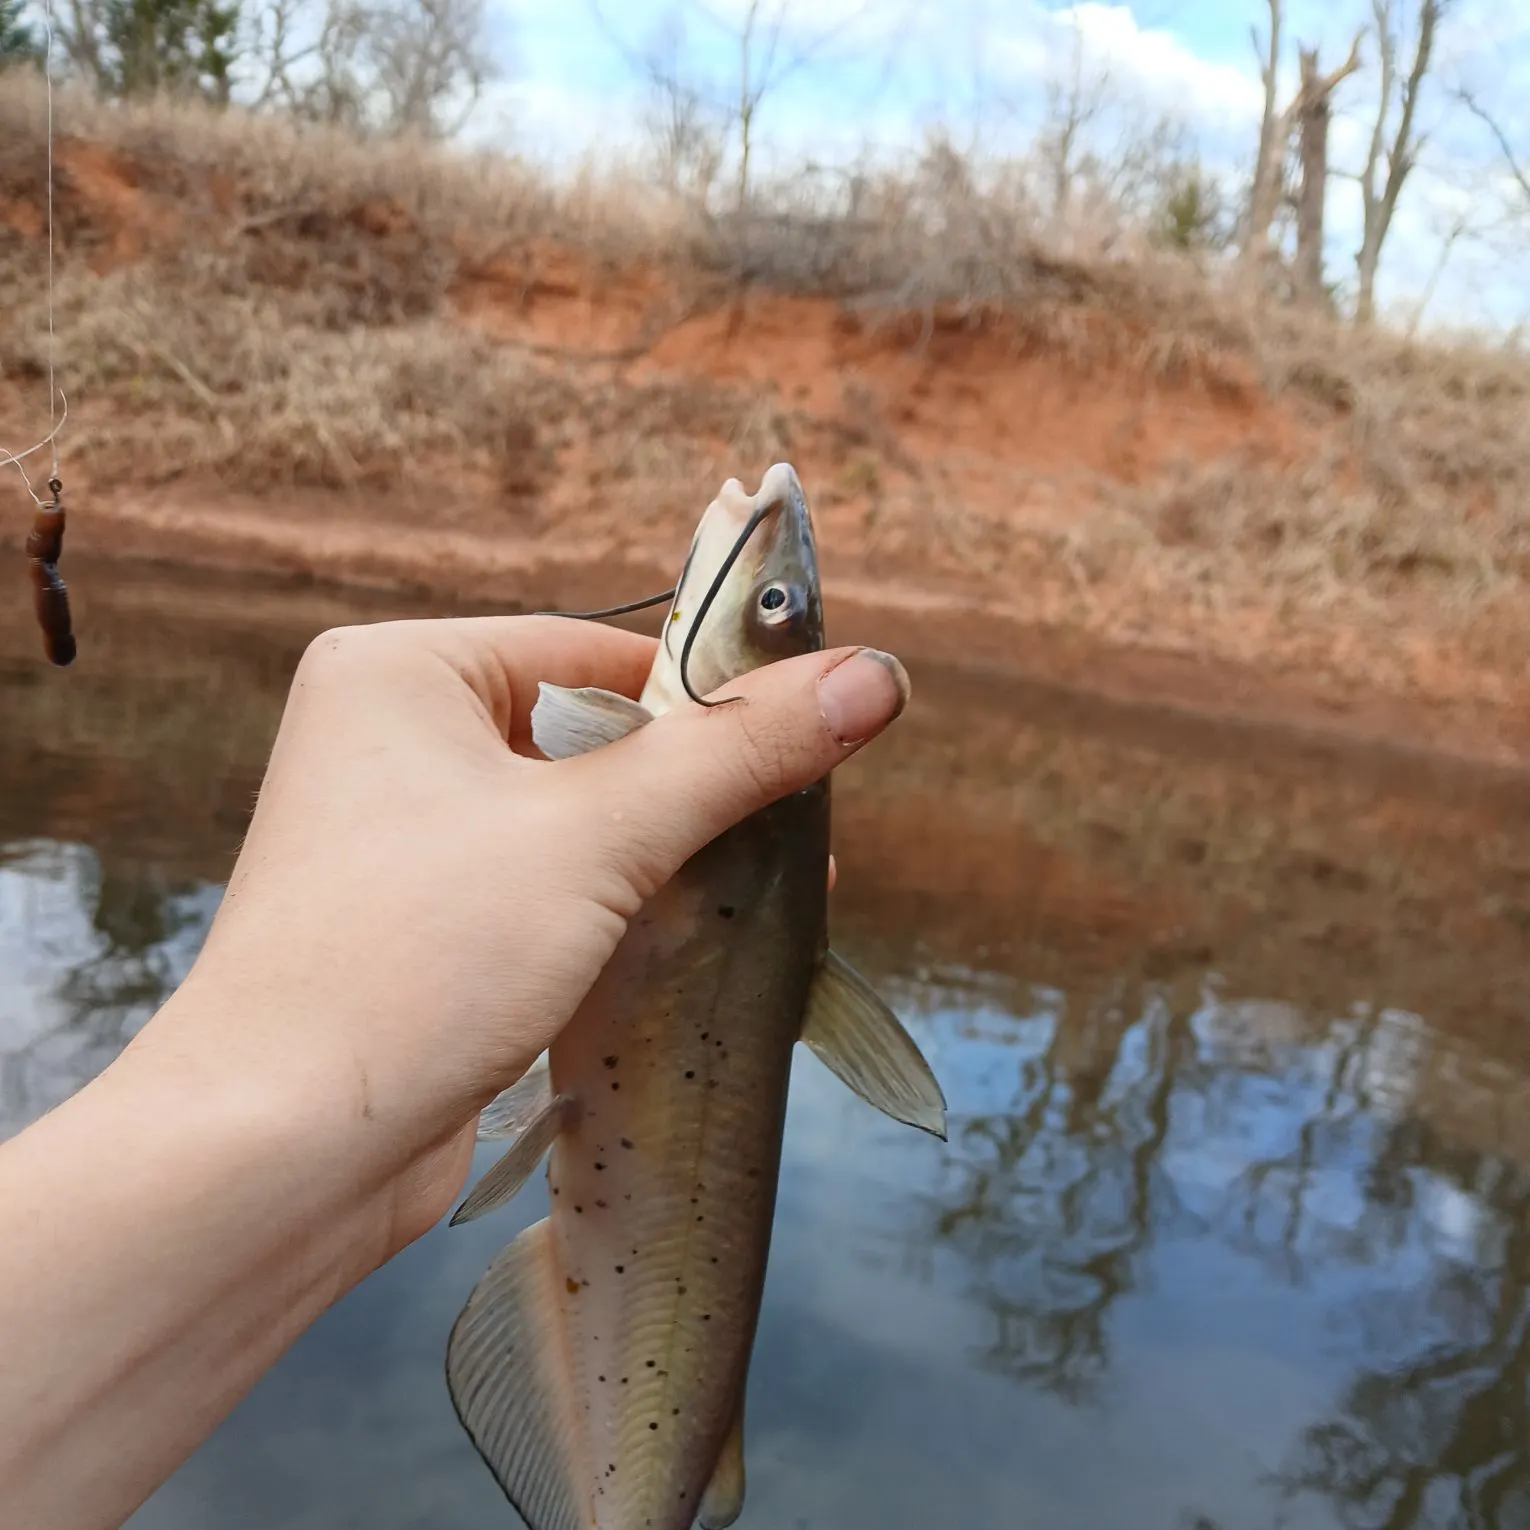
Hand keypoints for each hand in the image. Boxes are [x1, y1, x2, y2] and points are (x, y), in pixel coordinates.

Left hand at [130, 615, 908, 1261]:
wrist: (281, 1153)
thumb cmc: (417, 960)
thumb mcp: (598, 836)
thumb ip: (737, 752)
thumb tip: (872, 675)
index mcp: (402, 671)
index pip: (600, 653)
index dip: (709, 699)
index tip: (807, 747)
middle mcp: (393, 739)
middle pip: (597, 738)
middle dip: (698, 795)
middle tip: (796, 843)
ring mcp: (406, 837)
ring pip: (581, 820)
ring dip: (668, 861)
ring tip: (760, 902)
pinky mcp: (427, 923)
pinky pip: (551, 885)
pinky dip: (620, 910)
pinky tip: (687, 947)